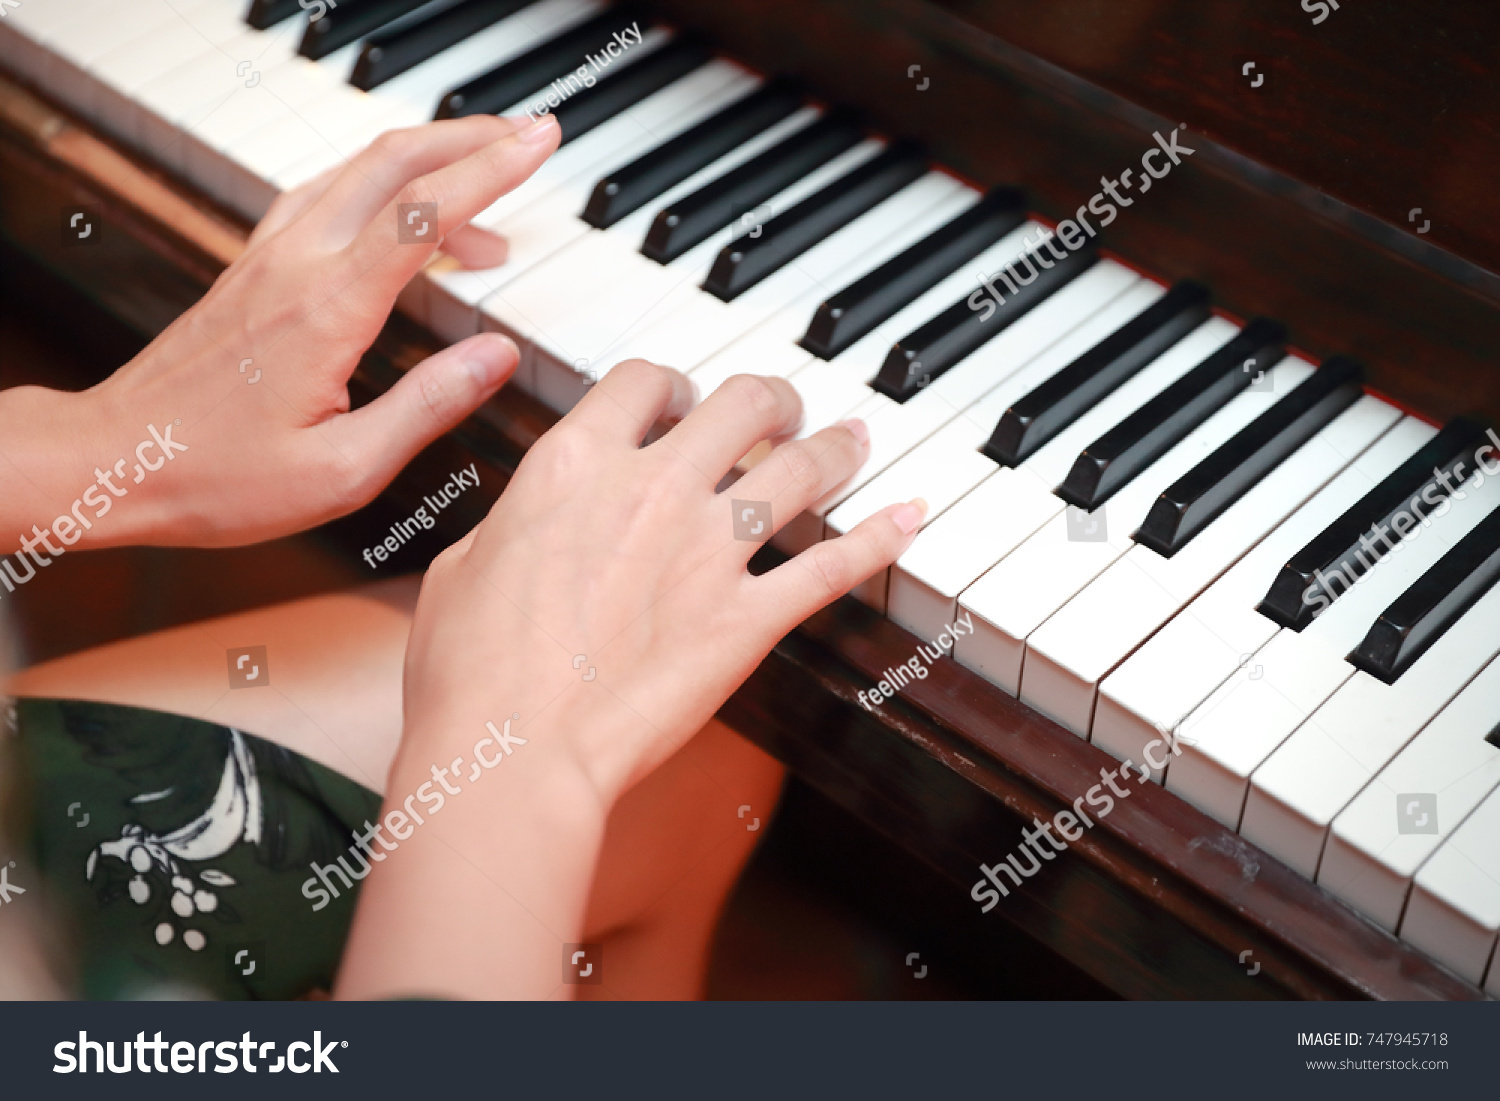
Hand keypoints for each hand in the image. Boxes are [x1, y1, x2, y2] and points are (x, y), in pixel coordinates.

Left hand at [0, 114, 559, 549]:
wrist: (116, 461)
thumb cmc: (219, 477)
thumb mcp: (343, 470)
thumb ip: (426, 406)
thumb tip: (496, 357)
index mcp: (327, 311)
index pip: (422, 212)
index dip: (490, 171)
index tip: (538, 147)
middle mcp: (295, 266)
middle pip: (391, 163)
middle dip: (469, 139)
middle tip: (527, 137)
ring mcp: (268, 259)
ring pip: (356, 170)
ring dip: (426, 157)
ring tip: (484, 182)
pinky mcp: (252, 267)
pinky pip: (324, 194)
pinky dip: (378, 184)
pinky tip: (398, 205)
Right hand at [338, 361, 923, 998]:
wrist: (512, 750)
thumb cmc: (470, 673)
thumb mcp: (462, 565)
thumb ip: (518, 522)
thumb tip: (534, 518)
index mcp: (576, 464)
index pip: (645, 382)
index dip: (673, 383)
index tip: (684, 398)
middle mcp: (652, 489)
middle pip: (740, 404)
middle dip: (770, 398)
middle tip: (782, 410)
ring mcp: (709, 553)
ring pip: (800, 470)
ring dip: (834, 445)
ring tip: (853, 438)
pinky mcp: (748, 619)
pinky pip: (832, 567)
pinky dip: (881, 538)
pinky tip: (910, 516)